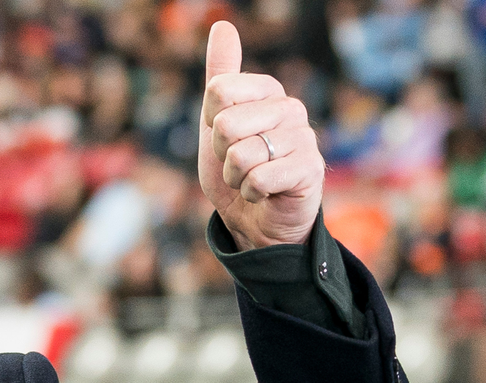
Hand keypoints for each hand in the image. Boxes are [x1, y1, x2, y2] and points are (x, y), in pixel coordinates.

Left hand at [198, 21, 323, 250]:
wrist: (254, 219)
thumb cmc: (236, 169)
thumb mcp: (215, 122)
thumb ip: (220, 76)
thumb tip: (222, 25)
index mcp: (267, 91)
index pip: (218, 91)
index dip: (210, 122)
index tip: (223, 136)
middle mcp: (290, 107)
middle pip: (226, 124)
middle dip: (221, 155)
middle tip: (239, 163)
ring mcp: (304, 138)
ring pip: (241, 155)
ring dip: (236, 177)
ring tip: (251, 179)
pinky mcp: (311, 170)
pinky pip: (259, 178)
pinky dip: (251, 193)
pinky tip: (265, 193)